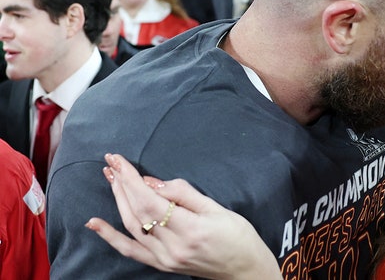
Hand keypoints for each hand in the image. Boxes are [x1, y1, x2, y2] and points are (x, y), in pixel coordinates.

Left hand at [86, 154, 281, 279]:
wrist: (245, 270)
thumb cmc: (239, 237)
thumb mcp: (218, 209)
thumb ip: (184, 194)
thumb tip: (153, 182)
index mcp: (191, 230)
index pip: (151, 201)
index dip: (132, 180)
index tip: (121, 161)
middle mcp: (173, 247)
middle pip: (138, 212)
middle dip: (122, 184)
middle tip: (112, 162)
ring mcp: (165, 259)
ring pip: (132, 227)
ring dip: (118, 200)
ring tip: (111, 178)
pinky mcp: (162, 265)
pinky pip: (131, 250)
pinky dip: (110, 236)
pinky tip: (94, 223)